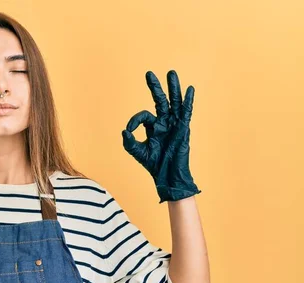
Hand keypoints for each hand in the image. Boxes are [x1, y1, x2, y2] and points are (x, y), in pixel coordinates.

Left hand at [121, 70, 201, 202]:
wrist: (167, 176)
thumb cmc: (154, 165)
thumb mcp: (137, 152)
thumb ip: (129, 142)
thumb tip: (124, 131)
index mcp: (154, 127)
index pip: (144, 116)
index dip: (135, 120)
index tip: (129, 130)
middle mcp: (165, 122)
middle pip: (161, 101)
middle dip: (155, 87)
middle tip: (148, 73)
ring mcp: (175, 124)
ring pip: (174, 102)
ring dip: (173, 88)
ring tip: (171, 73)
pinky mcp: (183, 129)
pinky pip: (186, 113)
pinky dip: (188, 101)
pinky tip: (189, 90)